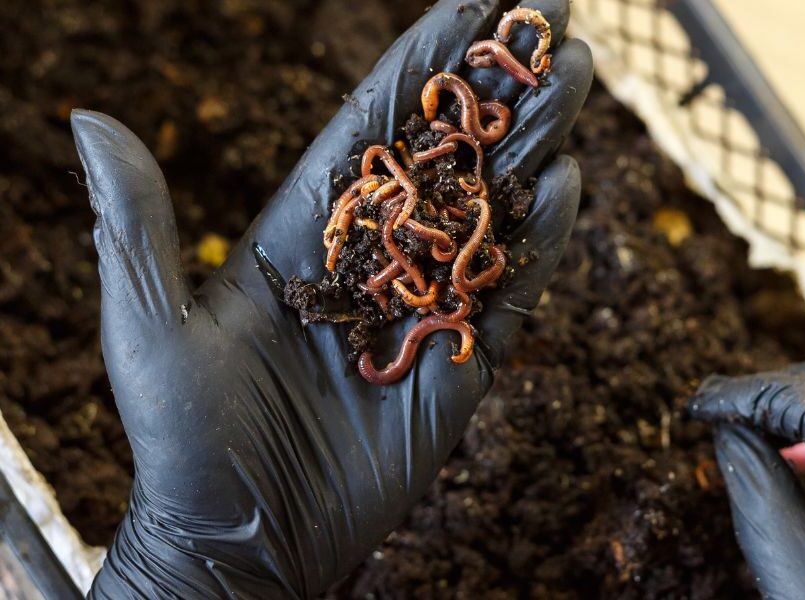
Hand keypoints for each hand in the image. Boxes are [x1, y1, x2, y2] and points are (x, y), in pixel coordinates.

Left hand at [71, 0, 592, 595]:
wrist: (244, 538)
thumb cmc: (182, 438)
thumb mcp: (148, 327)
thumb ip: (139, 223)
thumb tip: (89, 119)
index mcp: (306, 231)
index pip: (374, 124)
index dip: (424, 61)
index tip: (474, 0)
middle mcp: (374, 255)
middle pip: (449, 152)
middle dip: (500, 83)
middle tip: (550, 17)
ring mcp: (423, 304)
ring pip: (491, 206)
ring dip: (534, 139)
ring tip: (574, 73)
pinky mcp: (459, 360)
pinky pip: (509, 290)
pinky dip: (541, 239)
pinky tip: (570, 182)